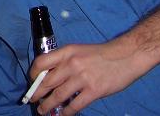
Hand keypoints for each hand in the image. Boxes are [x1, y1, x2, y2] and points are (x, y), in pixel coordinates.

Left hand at [27, 38, 148, 114]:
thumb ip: (64, 61)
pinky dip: (66, 112)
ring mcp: (82, 78)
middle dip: (37, 94)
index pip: (41, 62)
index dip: (33, 74)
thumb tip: (49, 76)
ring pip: (58, 96)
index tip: (32, 82)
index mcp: (66, 52)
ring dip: (47, 105)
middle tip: (33, 100)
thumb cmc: (102, 54)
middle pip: (47, 82)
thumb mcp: (79, 50)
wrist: (126, 55)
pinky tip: (62, 115)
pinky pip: (74, 105)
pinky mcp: (94, 91)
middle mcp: (71, 64)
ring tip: (42, 111)